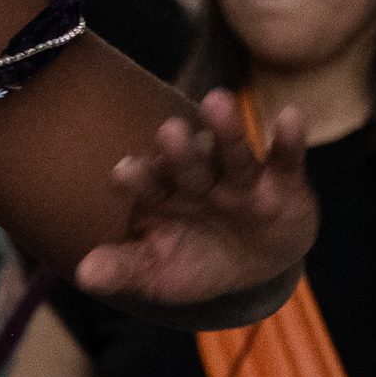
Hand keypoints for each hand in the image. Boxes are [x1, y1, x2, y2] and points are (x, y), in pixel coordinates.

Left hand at [73, 90, 315, 310]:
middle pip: (186, 163)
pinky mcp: (283, 181)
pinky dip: (289, 140)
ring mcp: (240, 178)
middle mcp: (198, 180)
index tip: (123, 172)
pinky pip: (286, 158)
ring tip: (217, 101)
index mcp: (162, 196)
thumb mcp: (158, 274)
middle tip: (168, 131)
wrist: (254, 267)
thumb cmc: (195, 262)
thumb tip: (84, 275)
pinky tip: (291, 116)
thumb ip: (124, 269)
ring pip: (231, 152)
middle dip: (178, 150)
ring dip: (226, 130)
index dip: (136, 178)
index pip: (146, 184)